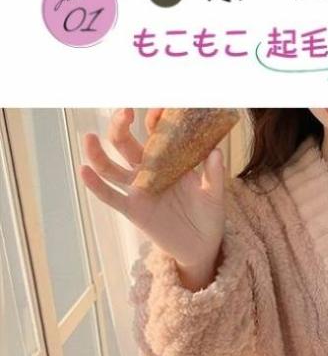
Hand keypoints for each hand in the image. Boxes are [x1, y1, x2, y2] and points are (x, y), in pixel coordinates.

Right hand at [79, 108, 225, 289]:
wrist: (202, 247)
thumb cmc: (208, 217)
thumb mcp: (215, 195)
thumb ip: (213, 174)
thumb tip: (216, 151)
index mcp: (169, 161)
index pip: (156, 134)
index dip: (155, 120)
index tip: (159, 107)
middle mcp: (149, 171)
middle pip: (127, 144)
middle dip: (121, 126)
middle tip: (123, 111)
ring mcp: (139, 190)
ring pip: (111, 168)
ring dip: (98, 153)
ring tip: (89, 138)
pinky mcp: (133, 209)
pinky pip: (111, 196)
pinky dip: (96, 185)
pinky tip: (84, 171)